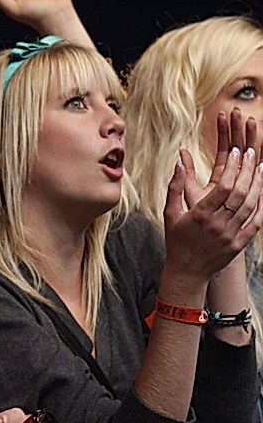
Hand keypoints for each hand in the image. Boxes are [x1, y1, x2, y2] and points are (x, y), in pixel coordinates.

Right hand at [163, 109, 262, 288]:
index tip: (236, 152)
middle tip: (251, 153)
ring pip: (250, 206)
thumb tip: (178, 162)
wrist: (187, 271)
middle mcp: (218, 224)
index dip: (232, 167)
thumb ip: (174, 187)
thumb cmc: (176, 239)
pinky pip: (255, 223)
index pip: (223, 187)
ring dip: (257, 185)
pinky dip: (262, 207)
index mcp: (200, 215)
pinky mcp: (239, 244)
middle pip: (239, 193)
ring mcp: (230, 235)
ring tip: (261, 167)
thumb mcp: (169, 213)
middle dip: (247, 170)